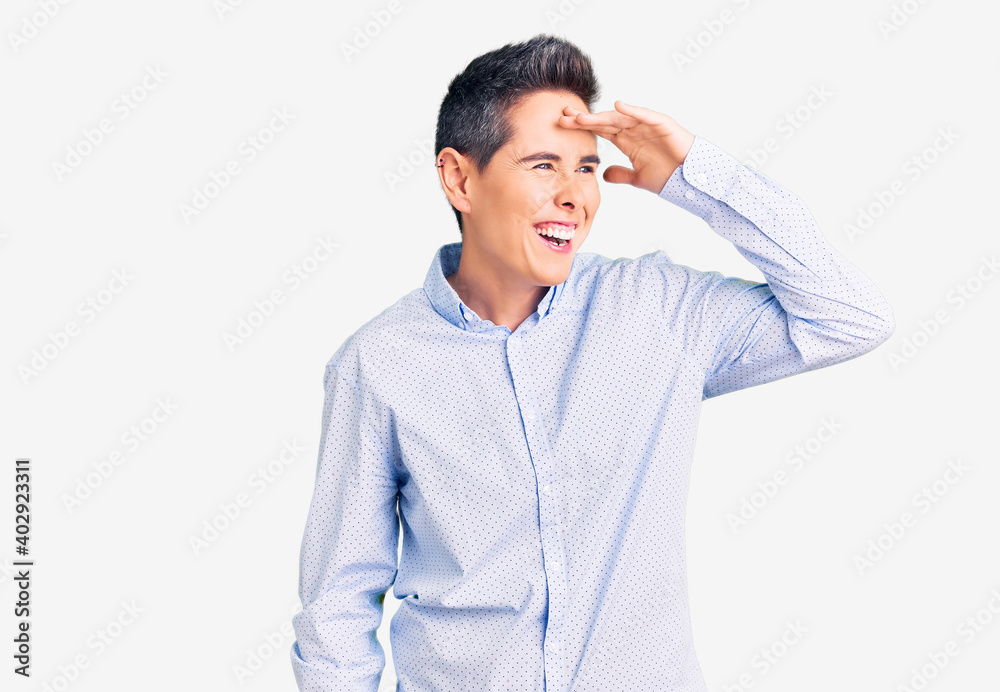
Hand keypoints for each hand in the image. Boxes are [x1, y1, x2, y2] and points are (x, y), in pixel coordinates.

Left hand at [559, 101, 695, 194]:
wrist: (689, 179)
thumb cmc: (667, 176)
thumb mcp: (637, 178)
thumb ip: (620, 174)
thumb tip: (604, 174)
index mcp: (626, 140)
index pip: (599, 130)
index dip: (582, 126)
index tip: (562, 124)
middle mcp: (634, 129)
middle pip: (604, 121)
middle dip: (584, 118)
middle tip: (563, 115)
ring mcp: (647, 125)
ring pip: (620, 117)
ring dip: (601, 116)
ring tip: (582, 117)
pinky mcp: (661, 124)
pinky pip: (644, 115)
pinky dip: (632, 110)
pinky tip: (618, 106)